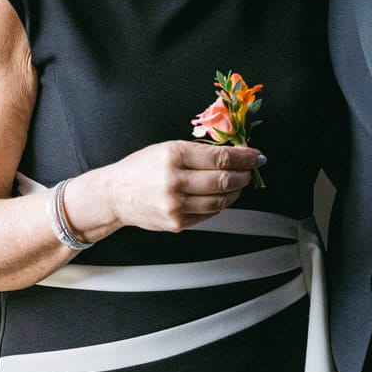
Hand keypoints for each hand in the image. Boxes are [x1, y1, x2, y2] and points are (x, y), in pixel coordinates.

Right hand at [87, 140, 261, 234]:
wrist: (116, 194)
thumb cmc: (141, 168)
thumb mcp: (167, 148)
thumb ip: (198, 151)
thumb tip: (233, 153)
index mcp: (174, 155)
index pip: (220, 158)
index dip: (244, 158)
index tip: (256, 156)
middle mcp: (175, 181)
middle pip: (223, 180)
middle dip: (244, 175)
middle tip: (250, 171)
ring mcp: (176, 205)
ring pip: (220, 201)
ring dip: (235, 192)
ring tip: (239, 184)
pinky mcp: (177, 223)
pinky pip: (209, 214)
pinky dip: (220, 205)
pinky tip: (222, 196)